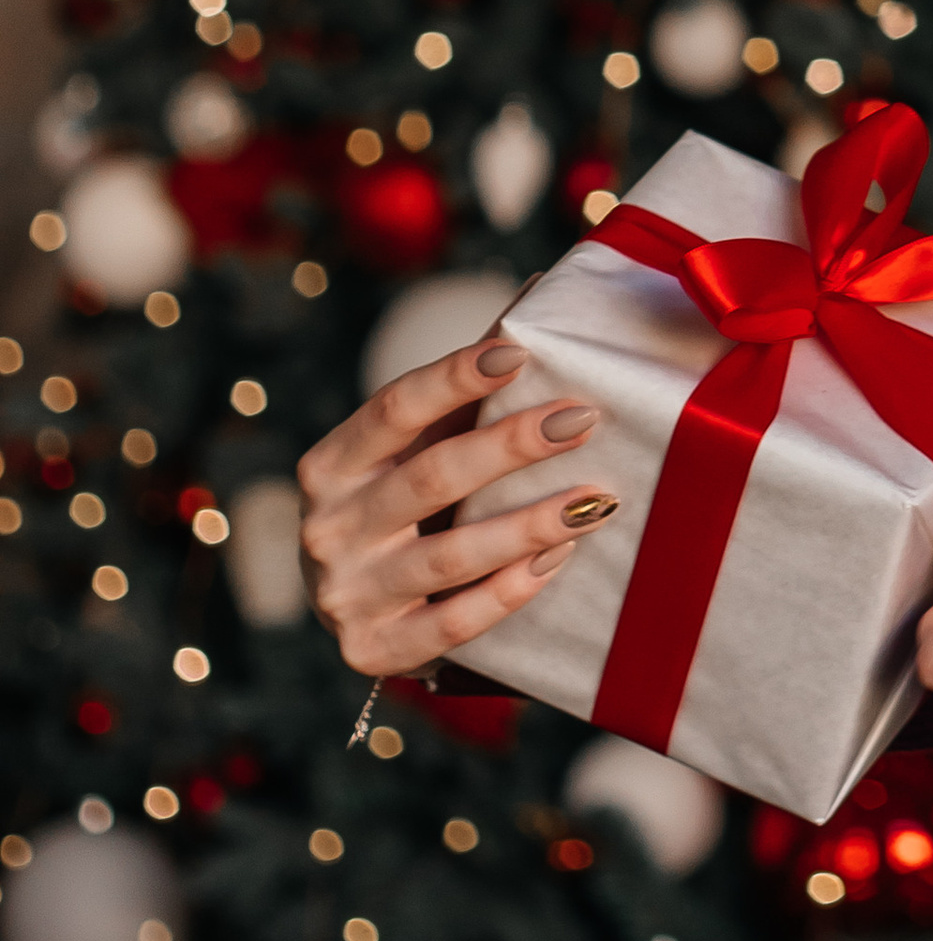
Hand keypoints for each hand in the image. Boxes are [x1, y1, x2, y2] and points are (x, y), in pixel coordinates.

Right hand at [298, 333, 619, 681]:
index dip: (455, 377)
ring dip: (529, 525)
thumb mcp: (414, 447)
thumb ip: (467, 383)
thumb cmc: (404, 504)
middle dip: (512, 445)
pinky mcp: (374, 650)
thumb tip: (541, 289)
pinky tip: (561, 559)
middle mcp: (326, 527)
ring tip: (597, 499)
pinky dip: (511, 591)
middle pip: (430, 477)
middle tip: (584, 418)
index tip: (521, 351)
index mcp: (330, 464)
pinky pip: (454, 624)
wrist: (357, 608)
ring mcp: (346, 594)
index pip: (393, 408)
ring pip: (449, 556)